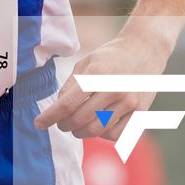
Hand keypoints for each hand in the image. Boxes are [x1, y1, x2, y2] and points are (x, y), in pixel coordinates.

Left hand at [33, 32, 169, 139]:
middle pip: (80, 120)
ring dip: (82, 132)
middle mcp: (114, 89)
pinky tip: (99, 126)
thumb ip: (70, 86)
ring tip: (78, 125)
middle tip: (62, 123)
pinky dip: (103, 135)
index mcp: (98, 74)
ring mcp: (129, 102)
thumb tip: (58, 110)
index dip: (50, 117)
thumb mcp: (86, 63)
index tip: (39, 123)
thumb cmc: (111, 56)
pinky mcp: (140, 112)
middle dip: (65, 125)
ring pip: (97, 130)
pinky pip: (116, 135)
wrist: (146, 49)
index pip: (67, 104)